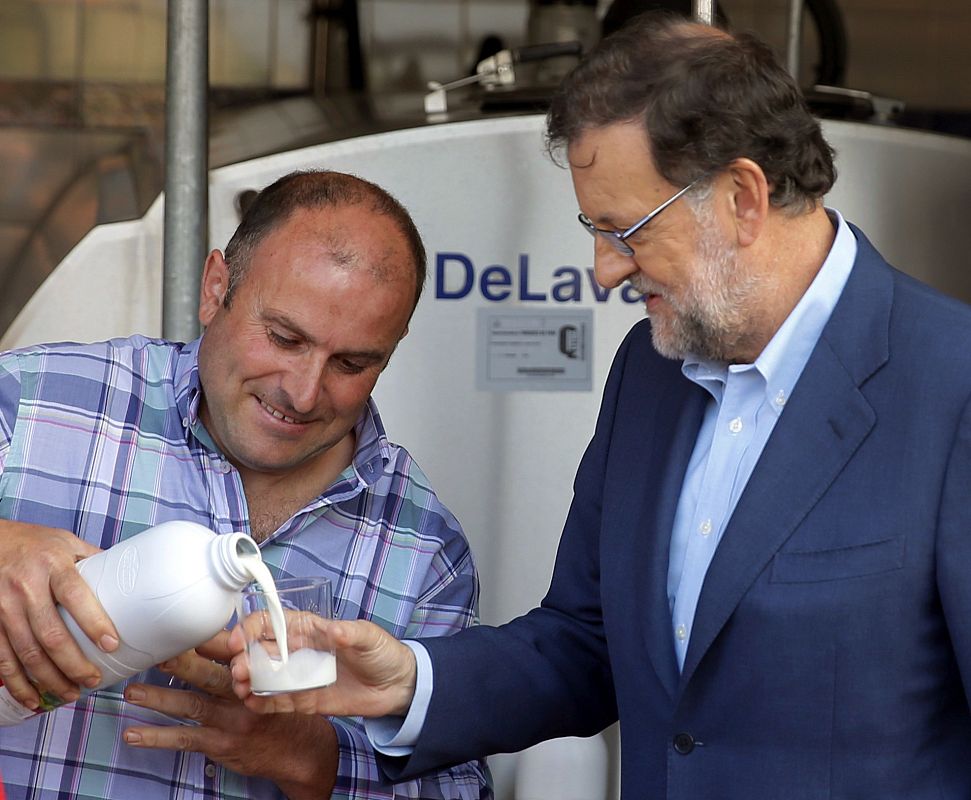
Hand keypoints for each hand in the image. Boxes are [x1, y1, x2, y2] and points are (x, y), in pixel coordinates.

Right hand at [0, 520, 115, 708]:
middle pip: (51, 634)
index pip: (75, 595)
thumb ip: (93, 561)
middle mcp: (26, 587)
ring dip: (50, 679)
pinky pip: (3, 659)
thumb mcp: (67, 542)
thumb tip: (131, 580)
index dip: (94, 622)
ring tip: (72, 693)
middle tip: (93, 680)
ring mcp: (4, 607)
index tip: (112, 644)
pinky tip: (33, 698)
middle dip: (73, 663)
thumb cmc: (35, 543)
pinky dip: (18, 684)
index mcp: (52, 564)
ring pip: (27, 652)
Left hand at [123, 634, 337, 799]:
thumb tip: (217, 635)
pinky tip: (134, 733)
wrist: (299, 750)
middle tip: (156, 655)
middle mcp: (245, 694)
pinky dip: (158, 737)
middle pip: (209, 675)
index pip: (232, 651)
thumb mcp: (277, 679)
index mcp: (259, 672)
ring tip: (132, 692)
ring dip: (159, 699)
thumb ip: (251, 660)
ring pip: (192, 706)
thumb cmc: (283, 708)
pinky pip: (186, 739)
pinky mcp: (222, 744)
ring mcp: (232, 720)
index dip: (207, 640)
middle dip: (181, 664)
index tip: (182, 627)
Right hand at [228, 617, 416, 717]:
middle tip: (241, 670)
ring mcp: (300, 677)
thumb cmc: (383, 653)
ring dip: (249, 680)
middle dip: (245, 658)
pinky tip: (251, 703)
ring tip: (242, 688)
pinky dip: (262, 702)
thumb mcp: (369, 637)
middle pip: (262, 651)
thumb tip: (334, 630)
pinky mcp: (305, 700)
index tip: (241, 640)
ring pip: (265, 677)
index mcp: (310, 629)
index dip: (252, 628)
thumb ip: (351, 633)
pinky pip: (278, 701)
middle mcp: (299, 651)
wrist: (397, 686)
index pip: (273, 622)